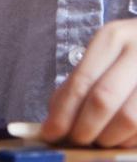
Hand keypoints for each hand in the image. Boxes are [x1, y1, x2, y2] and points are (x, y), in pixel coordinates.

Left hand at [42, 18, 136, 145]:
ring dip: (109, 138)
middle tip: (75, 141)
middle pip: (103, 100)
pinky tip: (120, 139)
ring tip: (99, 141)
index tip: (50, 133)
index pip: (82, 80)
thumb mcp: (104, 54)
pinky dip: (129, 141)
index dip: (64, 112)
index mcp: (112, 39)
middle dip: (84, 127)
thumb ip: (81, 81)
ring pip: (129, 119)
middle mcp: (136, 52)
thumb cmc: (130, 52)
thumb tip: (55, 119)